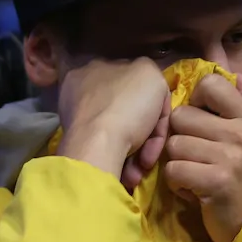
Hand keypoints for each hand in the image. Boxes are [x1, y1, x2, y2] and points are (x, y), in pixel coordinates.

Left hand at [55, 58, 170, 189]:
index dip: (156, 105)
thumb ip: (151, 75)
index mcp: (94, 68)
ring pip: (121, 135)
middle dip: (145, 134)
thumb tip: (147, 88)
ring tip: (140, 169)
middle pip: (128, 111)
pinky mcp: (79, 147)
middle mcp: (82, 92)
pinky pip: (109, 152)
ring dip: (137, 153)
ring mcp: (78, 121)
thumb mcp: (151, 74)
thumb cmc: (127, 106)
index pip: (135, 84)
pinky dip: (123, 162)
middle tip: (151, 154)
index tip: (163, 125)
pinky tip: (130, 173)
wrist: (99, 145)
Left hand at [163, 73, 241, 241]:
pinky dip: (176, 182)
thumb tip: (235, 75)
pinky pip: (173, 169)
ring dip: (177, 162)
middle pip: (181, 116)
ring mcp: (230, 157)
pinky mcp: (217, 181)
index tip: (201, 121)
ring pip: (174, 144)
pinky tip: (192, 188)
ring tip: (195, 173)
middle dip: (181, 137)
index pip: (209, 84)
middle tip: (196, 155)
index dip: (195, 101)